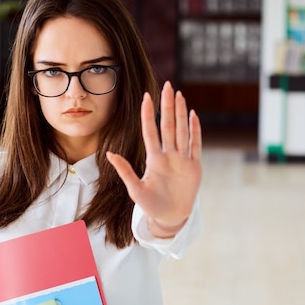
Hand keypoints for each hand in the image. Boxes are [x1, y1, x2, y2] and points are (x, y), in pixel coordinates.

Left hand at [107, 81, 201, 237]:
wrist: (169, 218)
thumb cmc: (150, 205)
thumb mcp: (134, 188)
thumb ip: (124, 170)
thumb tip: (109, 153)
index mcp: (153, 159)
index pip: (150, 131)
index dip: (149, 114)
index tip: (146, 97)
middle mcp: (168, 155)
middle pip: (168, 125)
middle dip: (168, 106)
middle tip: (169, 86)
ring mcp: (182, 159)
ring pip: (182, 130)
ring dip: (181, 113)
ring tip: (179, 95)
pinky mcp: (194, 166)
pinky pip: (195, 144)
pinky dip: (195, 129)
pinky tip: (192, 114)